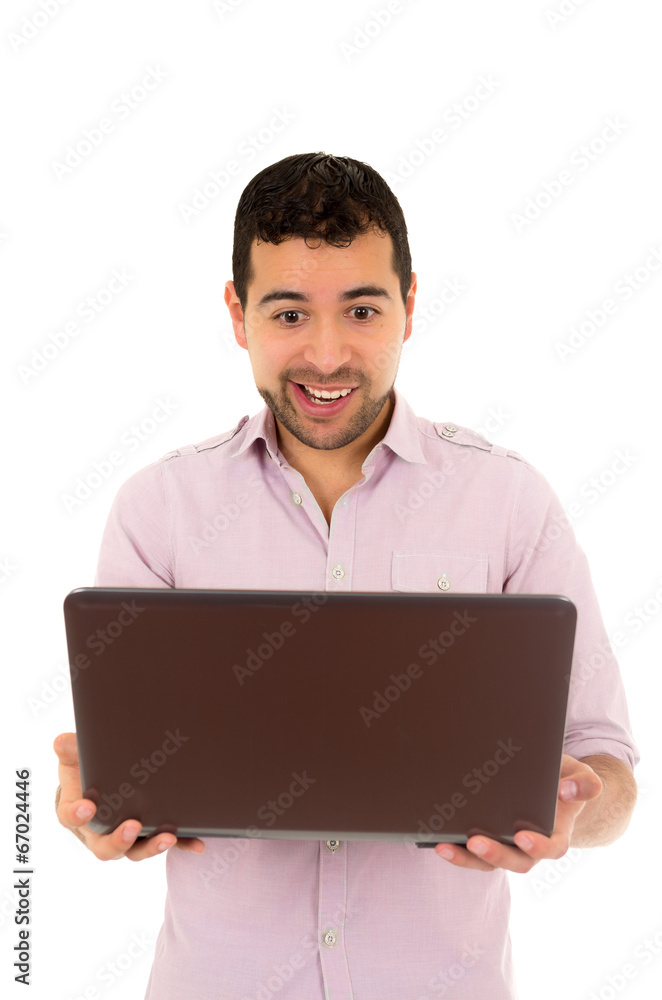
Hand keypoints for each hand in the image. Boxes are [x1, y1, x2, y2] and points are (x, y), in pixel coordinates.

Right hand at [53, 732, 205, 860]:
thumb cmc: (84, 772)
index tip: (87, 807)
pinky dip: (181, 844)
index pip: (71, 817)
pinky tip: (197, 844)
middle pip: (106, 847)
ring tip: (167, 837)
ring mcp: (125, 837)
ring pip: (136, 850)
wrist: (100, 783)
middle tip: (133, 826)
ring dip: (152, 847)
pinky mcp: (148, 835)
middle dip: (119, 840)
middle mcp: (100, 833)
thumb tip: (62, 741)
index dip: (77, 815)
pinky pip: (164, 843)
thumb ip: (70, 748)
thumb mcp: (73, 757)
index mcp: (77, 813)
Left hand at [434, 754, 602, 872]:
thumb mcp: (579, 775)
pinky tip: (436, 839)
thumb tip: (570, 790)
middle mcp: (531, 847)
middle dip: (495, 854)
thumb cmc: (565, 780)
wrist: (554, 787)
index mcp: (557, 834)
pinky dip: (456, 848)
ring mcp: (508, 847)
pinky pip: (472, 852)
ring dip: (467, 858)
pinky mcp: (488, 841)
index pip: (551, 848)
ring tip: (444, 846)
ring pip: (489, 862)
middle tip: (475, 842)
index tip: (523, 837)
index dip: (538, 846)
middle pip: (516, 861)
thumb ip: (584, 782)